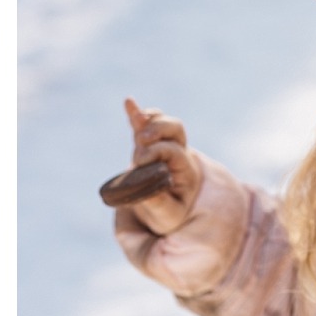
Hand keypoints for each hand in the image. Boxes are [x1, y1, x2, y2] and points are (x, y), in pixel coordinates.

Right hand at [123, 98, 202, 234]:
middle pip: (175, 128)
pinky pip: (145, 123)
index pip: (173, 151)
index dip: (155, 153)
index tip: (140, 164)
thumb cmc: (168, 213)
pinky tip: (128, 101)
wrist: (167, 210)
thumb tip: (143, 182)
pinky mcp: (147, 143)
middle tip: (143, 142)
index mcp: (186, 169)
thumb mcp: (167, 214)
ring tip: (138, 119)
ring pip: (163, 122)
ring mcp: (163, 145)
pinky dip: (136, 113)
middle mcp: (178, 152)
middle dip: (157, 131)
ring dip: (150, 120)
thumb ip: (158, 201)